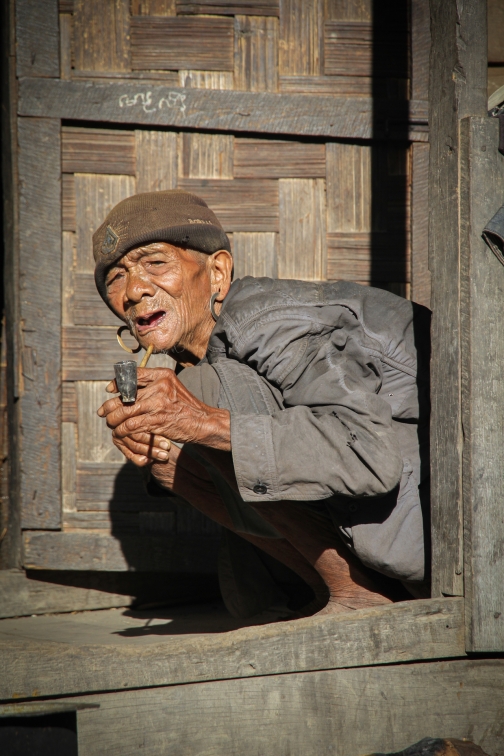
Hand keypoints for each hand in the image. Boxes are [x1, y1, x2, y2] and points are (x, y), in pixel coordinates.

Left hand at [97, 368, 230, 466]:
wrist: (203, 421)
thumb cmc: (185, 406)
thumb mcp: (172, 387)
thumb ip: (153, 384)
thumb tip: (127, 388)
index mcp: (162, 375)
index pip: (133, 374)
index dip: (117, 382)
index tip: (109, 390)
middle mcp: (160, 386)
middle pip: (125, 395)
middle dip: (110, 405)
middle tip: (102, 412)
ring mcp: (158, 403)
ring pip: (125, 411)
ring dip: (114, 420)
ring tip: (111, 424)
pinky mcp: (157, 420)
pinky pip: (131, 425)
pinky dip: (122, 430)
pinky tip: (120, 433)